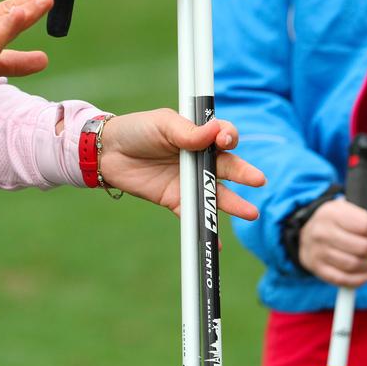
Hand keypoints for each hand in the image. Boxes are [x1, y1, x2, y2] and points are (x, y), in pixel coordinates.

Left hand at [98, 109, 265, 219]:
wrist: (107, 152)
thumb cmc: (138, 130)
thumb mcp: (163, 124)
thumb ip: (188, 132)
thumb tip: (216, 130)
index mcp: (199, 135)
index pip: (223, 136)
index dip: (228, 137)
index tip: (224, 140)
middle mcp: (200, 159)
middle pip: (227, 167)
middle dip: (244, 173)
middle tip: (258, 180)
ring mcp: (190, 180)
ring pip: (216, 193)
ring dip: (233, 204)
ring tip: (250, 212)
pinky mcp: (176, 199)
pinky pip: (194, 215)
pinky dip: (205, 227)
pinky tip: (217, 241)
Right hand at [299, 198, 366, 287]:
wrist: (307, 230)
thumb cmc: (338, 218)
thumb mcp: (356, 204)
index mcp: (332, 213)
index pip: (366, 226)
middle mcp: (322, 232)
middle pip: (362, 248)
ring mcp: (319, 252)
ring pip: (354, 265)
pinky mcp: (318, 268)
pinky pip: (343, 280)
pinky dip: (360, 280)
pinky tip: (366, 273)